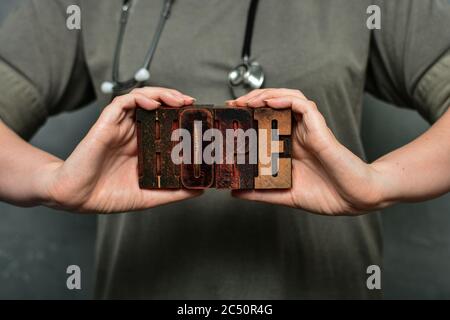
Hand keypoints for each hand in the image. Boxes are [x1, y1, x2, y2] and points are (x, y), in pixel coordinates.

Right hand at [42, 87, 201, 212]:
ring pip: (142, 98)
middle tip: (192, 103)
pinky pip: (123, 102)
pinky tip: (153, 104)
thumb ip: (174, 192)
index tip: (198, 118)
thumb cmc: (108, 196)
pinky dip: (140, 98)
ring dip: (162, 94)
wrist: (78, 198)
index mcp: (144, 146)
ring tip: (179, 99)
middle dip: (176, 100)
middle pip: (157, 106)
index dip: (182, 117)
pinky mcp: (106, 123)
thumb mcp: (149, 195)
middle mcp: (133, 133)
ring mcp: (120, 126)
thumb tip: (200, 190)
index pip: (166, 122)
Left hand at [228, 89, 386, 215]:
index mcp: (289, 146)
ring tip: (246, 100)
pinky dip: (285, 99)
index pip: (266, 120)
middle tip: (232, 104)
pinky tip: (269, 101)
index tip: (229, 116)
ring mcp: (309, 129)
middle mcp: (298, 133)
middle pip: (274, 104)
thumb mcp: (284, 194)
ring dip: (266, 94)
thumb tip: (234, 192)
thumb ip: (260, 192)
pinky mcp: (320, 128)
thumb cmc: (326, 196)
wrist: (354, 200)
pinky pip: (303, 105)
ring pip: (287, 97)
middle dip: (252, 99)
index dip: (247, 114)